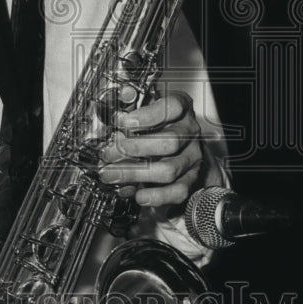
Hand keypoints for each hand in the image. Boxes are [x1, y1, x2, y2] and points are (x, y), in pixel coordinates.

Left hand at [98, 92, 202, 208]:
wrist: (179, 144)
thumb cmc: (159, 123)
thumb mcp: (146, 107)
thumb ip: (131, 109)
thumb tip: (117, 115)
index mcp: (181, 108)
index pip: (173, 107)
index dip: (148, 116)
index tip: (123, 122)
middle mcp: (190, 132)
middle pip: (169, 142)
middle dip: (135, 149)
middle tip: (111, 152)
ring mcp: (192, 156)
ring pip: (168, 169)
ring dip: (135, 174)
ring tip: (111, 174)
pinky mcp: (190, 179)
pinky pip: (177, 191)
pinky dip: (156, 196)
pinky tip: (138, 194)